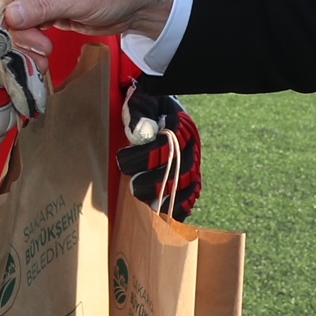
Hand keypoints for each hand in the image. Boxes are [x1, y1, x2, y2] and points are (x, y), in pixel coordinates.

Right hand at [0, 0, 174, 49]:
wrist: (139, 4)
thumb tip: (9, 15)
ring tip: (42, 56)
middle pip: (9, 1)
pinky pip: (29, 27)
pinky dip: (32, 43)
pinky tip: (42, 55)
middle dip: (18, 29)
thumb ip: (42, 7)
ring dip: (25, 40)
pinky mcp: (48, 9)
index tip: (5, 29)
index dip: (0, 5)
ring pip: (16, 18)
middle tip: (36, 48)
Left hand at [116, 85, 202, 218]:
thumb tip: (141, 133)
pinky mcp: (191, 177)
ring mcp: (194, 163)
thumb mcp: (140, 100)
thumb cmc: (147, 106)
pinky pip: (190, 198)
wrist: (160, 108)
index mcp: (181, 125)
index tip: (122, 159)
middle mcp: (192, 146)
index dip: (143, 156)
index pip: (166, 145)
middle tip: (133, 185)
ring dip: (164, 198)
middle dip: (154, 182)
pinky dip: (179, 209)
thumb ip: (138, 114)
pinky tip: (163, 214)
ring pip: (186, 187)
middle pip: (180, 170)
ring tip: (144, 201)